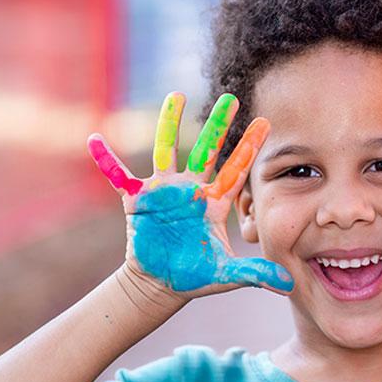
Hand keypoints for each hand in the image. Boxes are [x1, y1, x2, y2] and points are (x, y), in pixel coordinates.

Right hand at [88, 92, 293, 298]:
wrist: (161, 284)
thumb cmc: (196, 276)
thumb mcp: (227, 274)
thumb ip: (255, 273)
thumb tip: (287, 285)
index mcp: (214, 202)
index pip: (236, 170)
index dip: (249, 147)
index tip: (266, 122)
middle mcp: (191, 189)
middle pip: (206, 150)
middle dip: (218, 125)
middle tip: (231, 98)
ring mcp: (163, 191)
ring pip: (166, 150)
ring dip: (170, 124)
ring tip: (177, 95)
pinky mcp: (137, 199)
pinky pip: (119, 175)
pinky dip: (106, 159)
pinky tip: (95, 139)